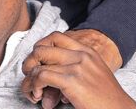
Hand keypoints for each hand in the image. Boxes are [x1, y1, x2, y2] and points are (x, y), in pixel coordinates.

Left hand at [21, 32, 135, 108]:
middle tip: (30, 77)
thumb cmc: (105, 99)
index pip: (55, 37)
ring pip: (38, 64)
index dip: (40, 48)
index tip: (37, 63)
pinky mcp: (72, 80)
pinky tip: (39, 95)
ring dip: (29, 80)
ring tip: (33, 92)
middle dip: (30, 63)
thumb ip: (72, 67)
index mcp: (87, 51)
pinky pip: (41, 76)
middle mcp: (81, 55)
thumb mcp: (92, 74)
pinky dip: (33, 86)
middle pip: (41, 48)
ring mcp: (76, 67)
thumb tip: (46, 74)